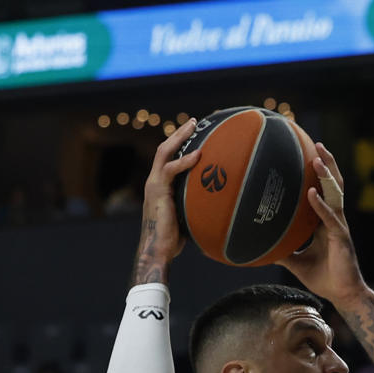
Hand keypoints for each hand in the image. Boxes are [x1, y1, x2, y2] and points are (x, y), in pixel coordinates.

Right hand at [132, 118, 200, 283]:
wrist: (158, 250)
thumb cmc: (173, 240)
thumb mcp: (187, 217)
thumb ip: (196, 205)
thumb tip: (219, 205)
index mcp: (160, 186)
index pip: (168, 159)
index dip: (179, 145)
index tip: (193, 135)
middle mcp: (154, 181)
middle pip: (164, 149)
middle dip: (179, 134)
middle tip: (194, 121)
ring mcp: (154, 185)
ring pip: (163, 152)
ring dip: (179, 137)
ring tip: (193, 126)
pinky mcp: (157, 191)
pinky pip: (170, 170)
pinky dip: (184, 161)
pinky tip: (198, 155)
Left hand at [281, 143, 366, 306]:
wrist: (342, 295)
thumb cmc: (323, 278)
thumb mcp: (296, 262)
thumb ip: (282, 251)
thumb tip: (259, 246)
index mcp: (326, 222)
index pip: (325, 191)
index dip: (320, 173)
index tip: (309, 154)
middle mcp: (334, 219)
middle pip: (334, 185)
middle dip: (328, 164)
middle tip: (318, 144)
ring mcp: (339, 227)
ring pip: (335, 195)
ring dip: (327, 176)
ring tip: (317, 159)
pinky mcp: (341, 238)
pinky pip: (330, 218)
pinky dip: (320, 205)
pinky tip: (312, 193)